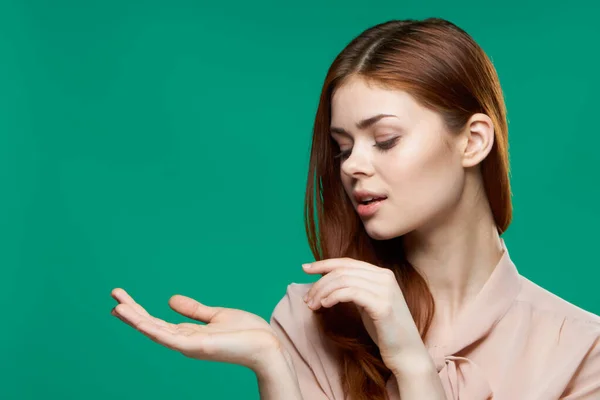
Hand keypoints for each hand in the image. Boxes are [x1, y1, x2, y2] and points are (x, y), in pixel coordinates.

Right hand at [110, 288, 282, 372]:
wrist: (266, 345)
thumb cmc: (247, 333)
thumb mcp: (216, 315)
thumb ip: (194, 310)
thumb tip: (170, 299)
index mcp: (189, 333)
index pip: (157, 321)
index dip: (139, 311)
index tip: (122, 298)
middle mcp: (184, 341)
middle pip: (151, 325)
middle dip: (131, 312)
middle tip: (113, 295)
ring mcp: (188, 345)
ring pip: (154, 331)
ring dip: (134, 318)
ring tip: (116, 305)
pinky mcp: (195, 346)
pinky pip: (167, 337)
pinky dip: (149, 328)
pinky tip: (136, 318)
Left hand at [302, 259, 427, 371]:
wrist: (407, 354)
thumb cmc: (385, 331)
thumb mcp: (368, 303)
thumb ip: (355, 289)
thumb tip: (328, 281)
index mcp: (382, 274)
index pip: (347, 262)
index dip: (324, 263)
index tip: (305, 268)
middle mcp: (385, 277)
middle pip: (342, 271)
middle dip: (319, 283)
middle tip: (307, 299)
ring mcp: (385, 290)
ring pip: (343, 281)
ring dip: (322, 292)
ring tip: (312, 305)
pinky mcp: (382, 305)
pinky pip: (351, 293)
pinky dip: (334, 296)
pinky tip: (325, 305)